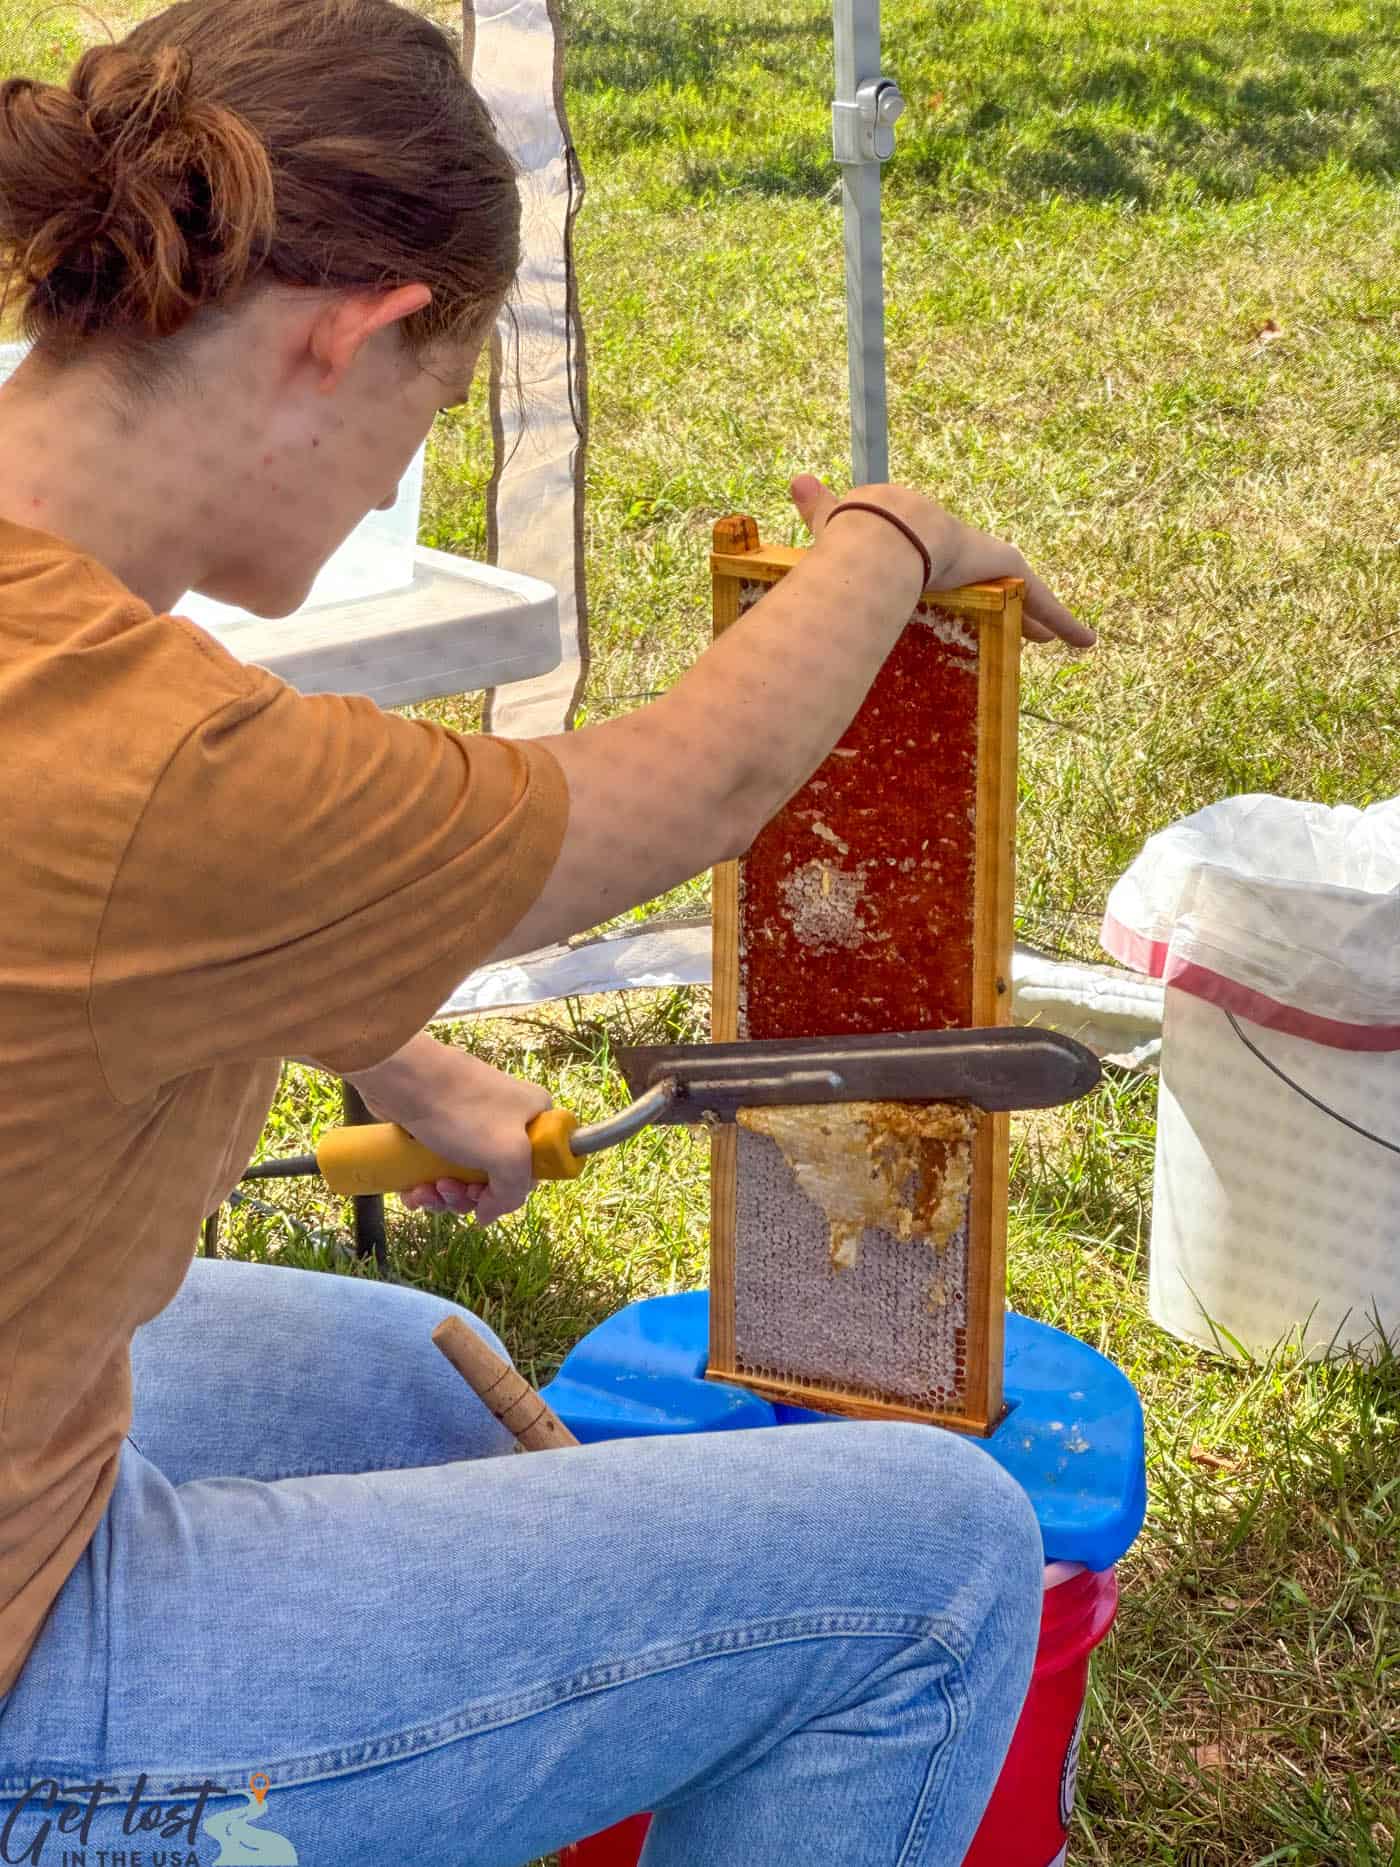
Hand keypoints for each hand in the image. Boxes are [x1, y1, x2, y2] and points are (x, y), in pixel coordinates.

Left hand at [353, 1041, 552, 1225]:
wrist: (404, 1077)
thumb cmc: (462, 1110)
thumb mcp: (508, 1155)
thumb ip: (512, 1192)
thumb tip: (487, 1215)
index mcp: (535, 1118)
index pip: (534, 1170)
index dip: (509, 1192)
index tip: (483, 1197)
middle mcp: (507, 1119)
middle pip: (495, 1178)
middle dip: (467, 1196)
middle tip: (447, 1190)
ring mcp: (473, 1123)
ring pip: (464, 1177)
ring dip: (444, 1195)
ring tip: (424, 1191)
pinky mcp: (442, 1126)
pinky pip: (441, 1167)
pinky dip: (427, 1186)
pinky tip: (413, 1191)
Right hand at [789, 474, 1094, 647]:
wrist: (885, 530)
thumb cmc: (857, 532)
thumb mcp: (839, 522)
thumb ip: (821, 508)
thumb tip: (796, 479)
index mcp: (928, 539)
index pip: (952, 561)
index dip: (962, 576)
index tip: (966, 586)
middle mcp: (965, 547)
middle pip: (993, 578)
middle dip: (1008, 600)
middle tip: (1025, 627)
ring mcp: (991, 559)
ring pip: (1022, 593)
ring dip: (1040, 616)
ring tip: (1055, 640)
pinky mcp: (1009, 571)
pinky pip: (1044, 602)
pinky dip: (1066, 621)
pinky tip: (1086, 641)